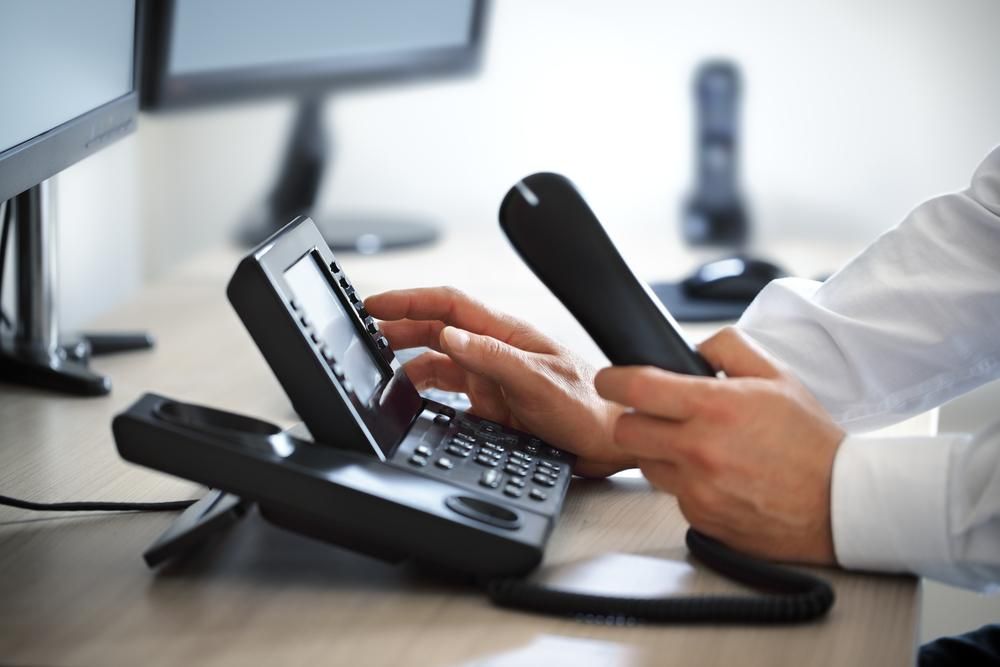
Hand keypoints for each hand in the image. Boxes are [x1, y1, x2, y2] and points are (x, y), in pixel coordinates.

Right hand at [365, 287, 633, 476]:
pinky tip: (408, 398)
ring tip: (378, 366)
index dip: (410, 300)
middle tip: (364, 334)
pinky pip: (448, 392)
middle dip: (398, 327)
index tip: (375, 303)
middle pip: (436, 328)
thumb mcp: (538, 380)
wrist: (609, 443)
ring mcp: (491, 377)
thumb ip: (492, 357)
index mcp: (505, 334)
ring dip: (407, 360)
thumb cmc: (587, 407)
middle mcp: (494, 351)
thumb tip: (449, 335)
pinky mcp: (491, 404)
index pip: (449, 304)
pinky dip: (424, 392)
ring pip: (437, 360)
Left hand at [594, 327, 844, 563]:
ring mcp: (698, 489)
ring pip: (646, 464)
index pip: (635, 388)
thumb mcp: (776, 376)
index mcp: (715, 407)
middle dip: (633, 419)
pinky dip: (686, 484)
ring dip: (660, 453)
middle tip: (655, 416)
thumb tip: (692, 348)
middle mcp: (700, 450)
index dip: (612, 380)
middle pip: (625, 431)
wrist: (840, 503)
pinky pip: (673, 495)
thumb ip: (729, 348)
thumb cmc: (810, 442)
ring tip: (696, 448)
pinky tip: (716, 477)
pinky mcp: (701, 519)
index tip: (609, 379)